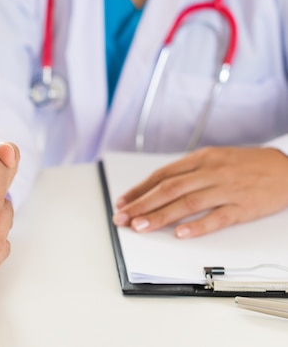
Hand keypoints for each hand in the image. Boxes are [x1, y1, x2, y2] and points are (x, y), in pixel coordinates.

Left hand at [112, 147, 287, 237]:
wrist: (287, 168)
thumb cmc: (247, 165)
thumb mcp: (214, 158)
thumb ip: (188, 171)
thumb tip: (157, 187)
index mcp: (201, 158)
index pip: (162, 175)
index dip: (140, 189)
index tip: (123, 202)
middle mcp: (210, 172)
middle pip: (169, 189)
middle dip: (142, 205)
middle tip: (122, 218)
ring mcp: (226, 190)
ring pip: (187, 203)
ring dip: (160, 216)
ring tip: (140, 227)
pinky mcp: (243, 207)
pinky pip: (217, 218)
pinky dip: (197, 226)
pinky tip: (180, 234)